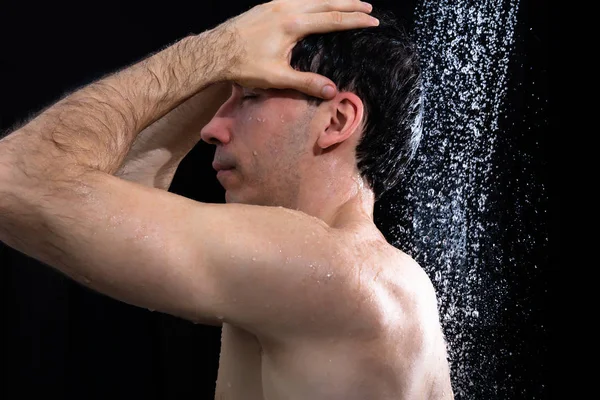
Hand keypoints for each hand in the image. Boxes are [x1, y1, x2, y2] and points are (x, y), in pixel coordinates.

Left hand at [212, 0, 377, 98]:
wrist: (214, 52)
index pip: (333, 20)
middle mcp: (287, 8)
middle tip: (368, 7)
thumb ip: (306, 83)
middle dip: (349, 5)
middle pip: (326, 3)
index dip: (355, 20)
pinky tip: (315, 6)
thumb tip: (332, 90)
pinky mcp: (267, 6)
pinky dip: (313, 2)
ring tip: (347, 4)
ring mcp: (276, 4)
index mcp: (293, 24)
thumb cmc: (244, 65)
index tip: (373, 21)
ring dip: (332, 1)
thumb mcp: (277, 78)